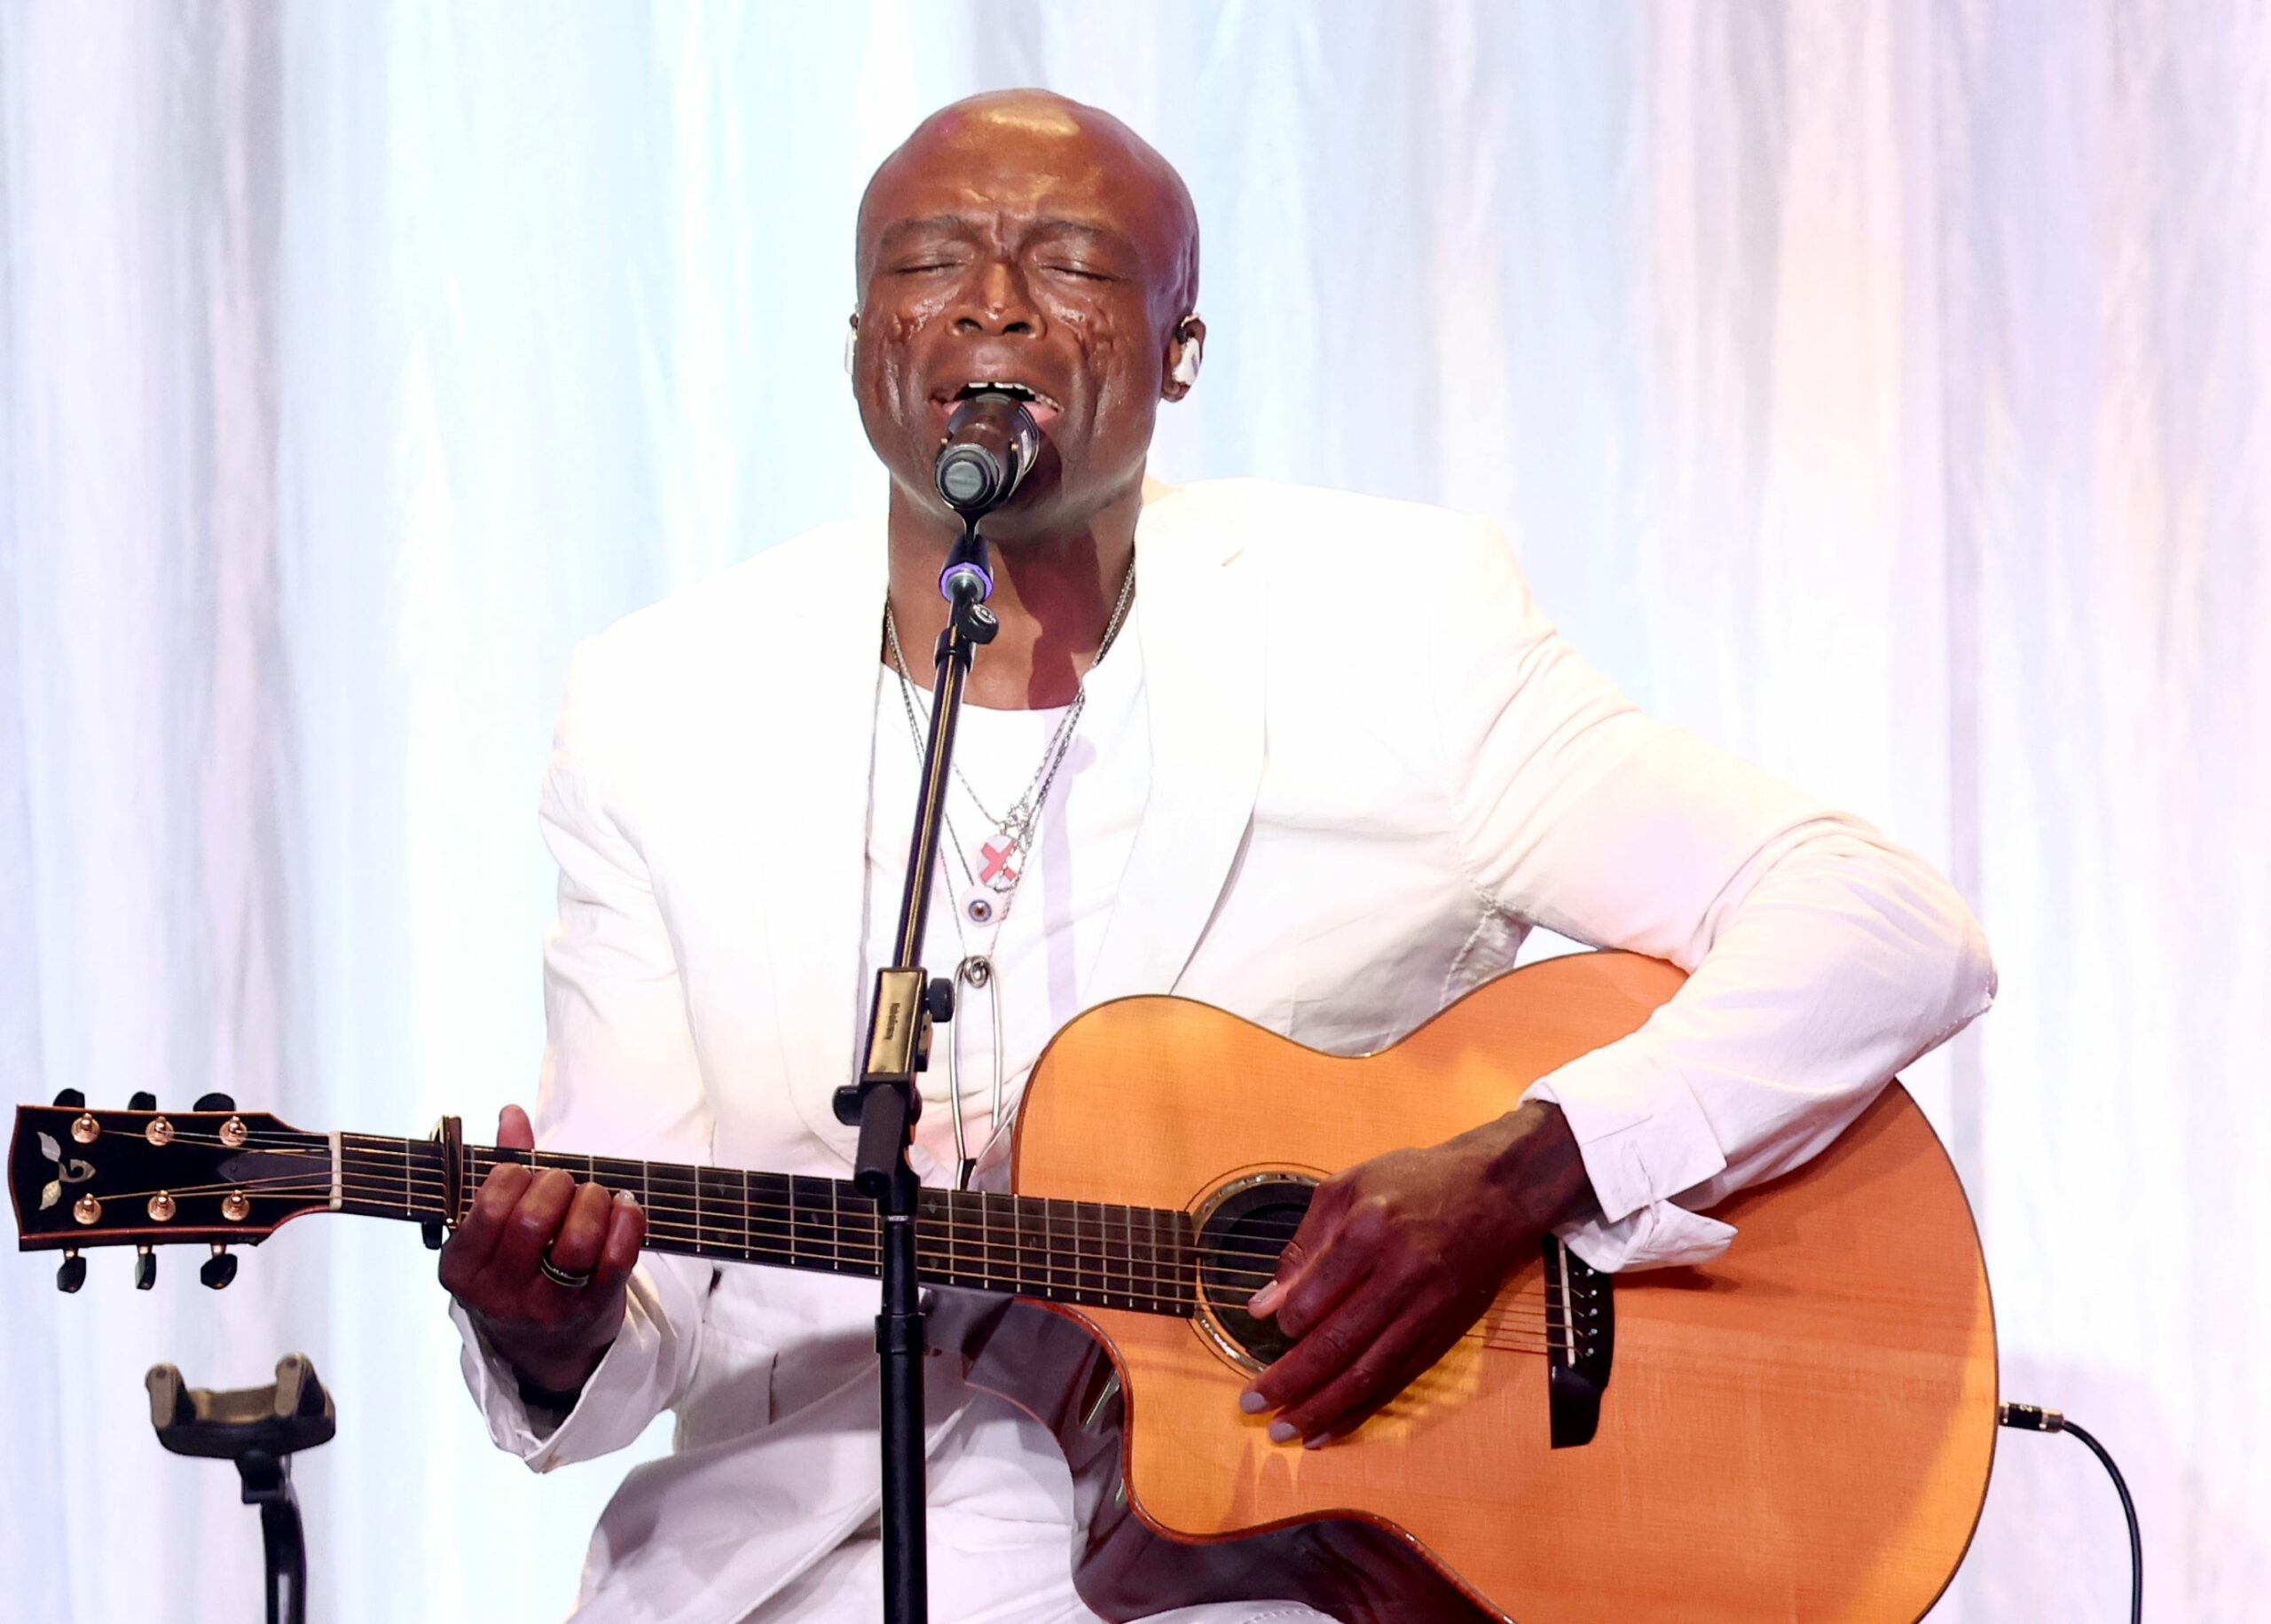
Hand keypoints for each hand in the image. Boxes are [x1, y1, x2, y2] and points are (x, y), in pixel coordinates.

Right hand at [437, 1105, 645, 1396]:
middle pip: (533, 1220)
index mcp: (462, 1269)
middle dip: (556, 1184)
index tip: (527, 1172)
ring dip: (592, 1201)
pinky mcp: (593, 1309)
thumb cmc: (514, 1272)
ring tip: (593, 1196)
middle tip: (563, 1182)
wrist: (545, 1348)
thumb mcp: (491, 1231)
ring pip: (577, 1239)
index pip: (489, 1207)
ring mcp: (547, 1307)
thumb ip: (502, 1169)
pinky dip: (628, 1220)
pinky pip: (617, 1257)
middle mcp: (500, 1294)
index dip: (515, 1175)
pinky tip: (625, 1206)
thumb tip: (512, 1114)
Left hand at [1239, 1101, 1592, 1446]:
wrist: (1497, 1191)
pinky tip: (1331, 1428)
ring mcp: (1427, 1309)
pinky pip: (1397, 1380)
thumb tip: (1263, 1305)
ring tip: (1284, 1433)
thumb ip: (1304, 1246)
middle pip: (1338, 1343)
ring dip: (1322, 1408)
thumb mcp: (1348, 1187)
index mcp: (1369, 1231)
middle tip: (1252, 1405)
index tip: (1271, 1332)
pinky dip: (1361, 1409)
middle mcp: (1401, 1274)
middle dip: (1290, 1382)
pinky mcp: (1445, 1334)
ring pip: (1368, 1372)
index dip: (1285, 1324)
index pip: (1314, 1297)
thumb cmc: (1414, 1182)